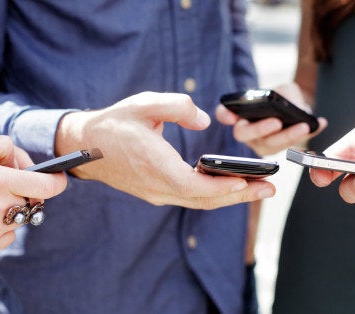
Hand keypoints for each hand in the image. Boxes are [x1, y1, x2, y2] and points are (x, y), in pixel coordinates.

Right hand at [0, 135, 66, 253]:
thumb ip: (3, 146)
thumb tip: (25, 164)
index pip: (46, 187)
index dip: (58, 182)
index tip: (60, 178)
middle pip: (35, 200)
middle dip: (26, 190)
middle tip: (2, 183)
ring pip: (23, 217)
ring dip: (14, 207)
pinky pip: (11, 235)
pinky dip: (3, 225)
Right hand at [55, 92, 275, 209]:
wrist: (85, 146)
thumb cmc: (114, 123)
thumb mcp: (144, 104)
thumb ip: (178, 107)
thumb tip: (205, 119)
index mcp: (155, 165)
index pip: (194, 184)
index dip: (221, 186)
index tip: (247, 182)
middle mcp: (158, 186)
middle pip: (204, 199)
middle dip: (239, 195)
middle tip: (269, 190)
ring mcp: (157, 193)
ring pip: (199, 202)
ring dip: (230, 198)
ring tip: (259, 190)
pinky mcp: (157, 192)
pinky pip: (190, 198)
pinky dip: (214, 195)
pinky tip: (231, 187)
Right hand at [215, 83, 326, 155]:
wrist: (296, 106)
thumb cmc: (282, 97)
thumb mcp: (283, 89)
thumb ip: (284, 94)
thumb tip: (294, 105)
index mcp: (239, 114)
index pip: (224, 114)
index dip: (225, 115)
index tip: (230, 116)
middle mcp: (246, 132)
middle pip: (246, 134)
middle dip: (261, 129)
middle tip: (277, 121)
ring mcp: (261, 144)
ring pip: (270, 145)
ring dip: (288, 136)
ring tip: (304, 126)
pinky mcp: (279, 150)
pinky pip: (292, 145)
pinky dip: (309, 134)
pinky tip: (320, 123)